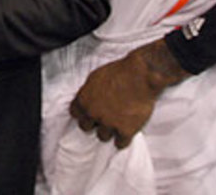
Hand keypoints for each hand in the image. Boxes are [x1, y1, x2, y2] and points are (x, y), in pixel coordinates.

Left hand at [69, 38, 188, 148]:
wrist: (139, 76)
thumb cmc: (119, 72)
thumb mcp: (96, 77)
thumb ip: (89, 91)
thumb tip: (88, 98)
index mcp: (84, 99)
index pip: (75, 113)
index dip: (82, 113)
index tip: (88, 113)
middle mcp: (93, 113)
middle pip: (86, 127)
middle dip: (93, 123)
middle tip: (103, 119)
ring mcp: (109, 124)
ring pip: (102, 136)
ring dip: (109, 131)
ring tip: (117, 124)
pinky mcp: (125, 131)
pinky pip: (120, 143)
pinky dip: (123, 140)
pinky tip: (126, 133)